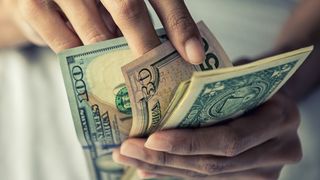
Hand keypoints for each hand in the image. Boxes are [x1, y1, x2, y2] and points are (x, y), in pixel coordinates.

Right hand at [2, 0, 203, 63]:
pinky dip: (83, 61)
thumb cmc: (88, 0)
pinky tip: (92, 68)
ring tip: (129, 80)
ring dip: (115, 61)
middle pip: (129, 9)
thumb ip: (139, 16)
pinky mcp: (32, 4)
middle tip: (160, 80)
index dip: (179, 25)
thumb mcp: (115, 1)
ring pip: (96, 33)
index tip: (194, 57)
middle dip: (148, 49)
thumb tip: (172, 52)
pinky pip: (66, 46)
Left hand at [113, 92, 301, 178]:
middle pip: (213, 165)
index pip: (229, 139)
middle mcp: (278, 151)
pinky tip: (149, 170)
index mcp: (279, 119)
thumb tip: (158, 102)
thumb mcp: (240, 75)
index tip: (150, 139)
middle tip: (127, 150)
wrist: (278, 99)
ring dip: (164, 169)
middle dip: (165, 159)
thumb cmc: (254, 80)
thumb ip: (212, 90)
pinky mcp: (248, 179)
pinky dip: (175, 173)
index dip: (188, 143)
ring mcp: (265, 171)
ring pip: (206, 177)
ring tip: (131, 159)